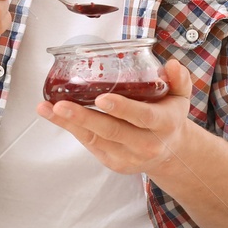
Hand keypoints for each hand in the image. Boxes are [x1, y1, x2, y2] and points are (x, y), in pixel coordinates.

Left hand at [36, 58, 194, 174]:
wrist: (171, 154)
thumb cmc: (169, 118)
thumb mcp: (181, 98)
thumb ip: (180, 79)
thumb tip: (172, 64)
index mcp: (163, 124)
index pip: (142, 117)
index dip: (122, 108)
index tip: (102, 99)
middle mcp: (145, 144)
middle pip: (111, 131)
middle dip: (83, 118)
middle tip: (61, 105)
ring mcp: (127, 156)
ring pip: (95, 138)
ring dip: (68, 123)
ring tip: (47, 108)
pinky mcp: (113, 162)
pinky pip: (89, 144)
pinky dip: (70, 129)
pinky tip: (54, 115)